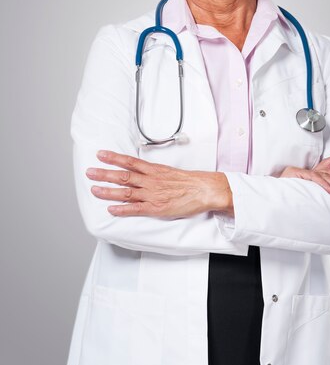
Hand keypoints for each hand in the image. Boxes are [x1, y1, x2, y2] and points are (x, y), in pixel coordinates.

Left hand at [86, 150, 232, 217]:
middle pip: (123, 176)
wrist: (204, 189)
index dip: (113, 158)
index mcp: (154, 170)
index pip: (129, 162)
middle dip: (104, 174)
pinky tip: (111, 210)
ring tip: (94, 189)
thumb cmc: (190, 182)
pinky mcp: (156, 208)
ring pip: (126, 192)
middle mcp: (150, 181)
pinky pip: (136, 209)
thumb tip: (143, 173)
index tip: (100, 154)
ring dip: (108, 191)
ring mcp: (152, 194)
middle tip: (90, 172)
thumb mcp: (170, 172)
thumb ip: (155, 174)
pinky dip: (122, 210)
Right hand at [279, 147, 329, 197]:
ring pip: (324, 175)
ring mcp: (301, 172)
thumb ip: (321, 191)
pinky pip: (313, 178)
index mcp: (311, 173)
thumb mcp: (308, 194)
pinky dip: (323, 184)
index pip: (329, 164)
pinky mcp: (295, 174)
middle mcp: (307, 171)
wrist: (270, 197)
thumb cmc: (288, 196)